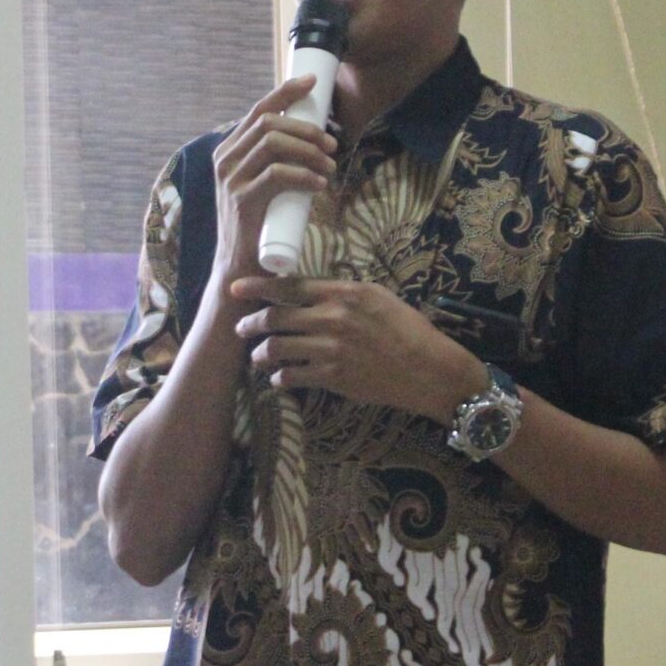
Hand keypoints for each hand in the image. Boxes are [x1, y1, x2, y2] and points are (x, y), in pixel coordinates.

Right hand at [209, 75, 340, 289]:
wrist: (241, 267)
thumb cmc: (260, 224)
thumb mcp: (264, 185)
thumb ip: (276, 162)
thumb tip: (313, 139)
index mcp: (229, 151)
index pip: (259, 110)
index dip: (286, 92)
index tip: (313, 83)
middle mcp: (225, 160)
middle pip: (270, 123)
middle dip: (307, 129)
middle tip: (332, 146)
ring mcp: (231, 180)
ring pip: (274, 144)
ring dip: (309, 151)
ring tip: (329, 167)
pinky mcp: (242, 200)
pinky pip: (277, 175)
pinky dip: (304, 176)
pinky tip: (320, 185)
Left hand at [227, 276, 489, 423]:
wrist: (428, 369)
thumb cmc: (408, 330)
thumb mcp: (378, 298)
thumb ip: (343, 293)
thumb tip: (312, 292)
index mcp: (344, 293)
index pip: (290, 287)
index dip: (258, 287)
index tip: (236, 288)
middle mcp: (333, 318)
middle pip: (275, 318)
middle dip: (250, 323)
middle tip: (241, 327)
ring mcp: (330, 349)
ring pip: (276, 348)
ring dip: (260, 354)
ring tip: (258, 357)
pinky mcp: (332, 377)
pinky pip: (291, 377)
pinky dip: (279, 378)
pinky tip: (279, 379)